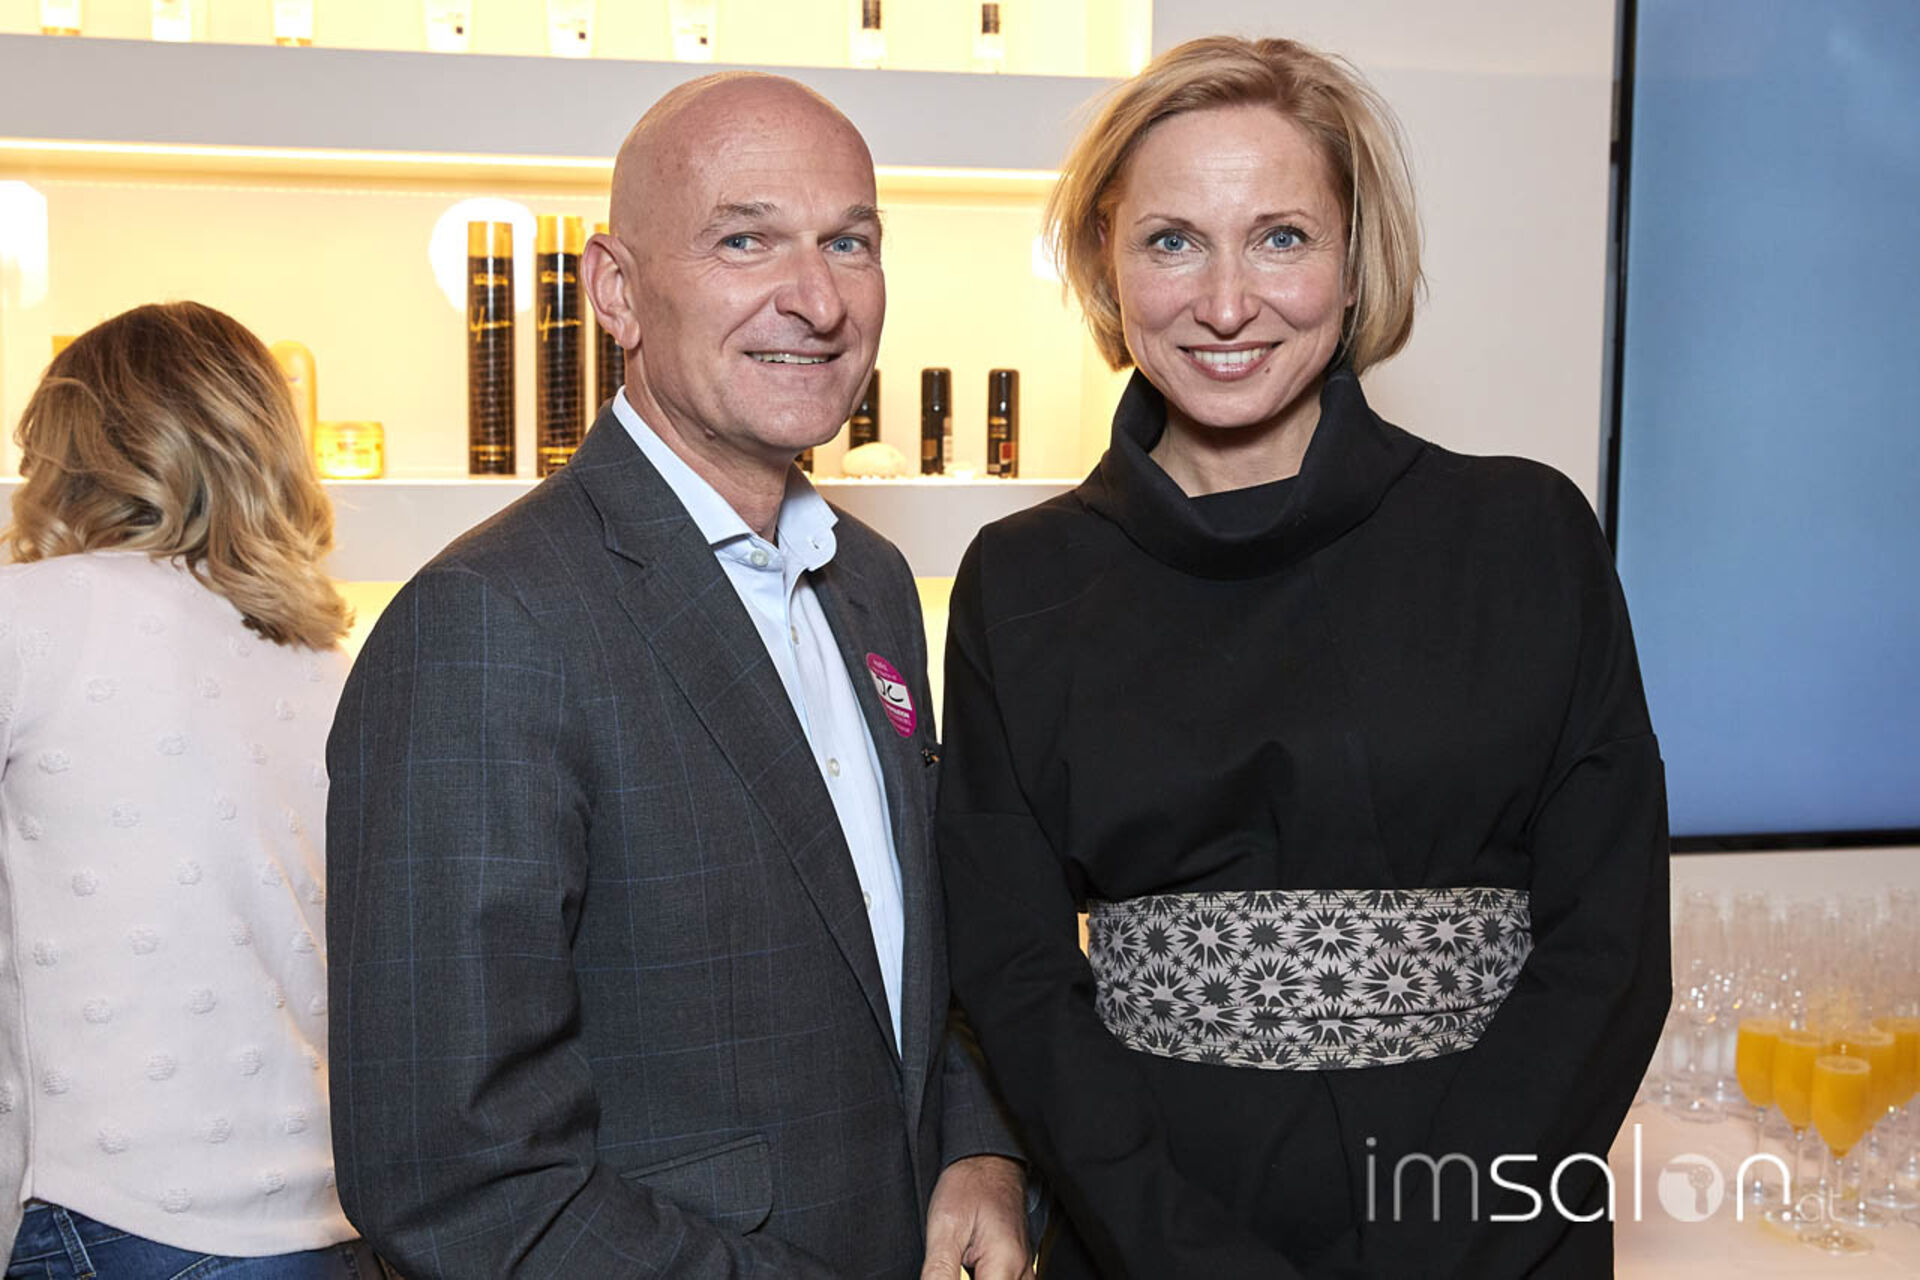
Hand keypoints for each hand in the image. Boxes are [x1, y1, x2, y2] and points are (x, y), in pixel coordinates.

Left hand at [920, 1154, 1031, 1279]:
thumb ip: (939, 1274)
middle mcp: (1022, 1274)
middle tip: (950, 1267)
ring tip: (956, 1266)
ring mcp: (1025, 1274)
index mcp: (1005, 1264)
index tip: (942, 1276)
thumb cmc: (970, 1185)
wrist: (991, 1161)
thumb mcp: (945, 1228)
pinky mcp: (1020, 1272)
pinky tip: (967, 1273)